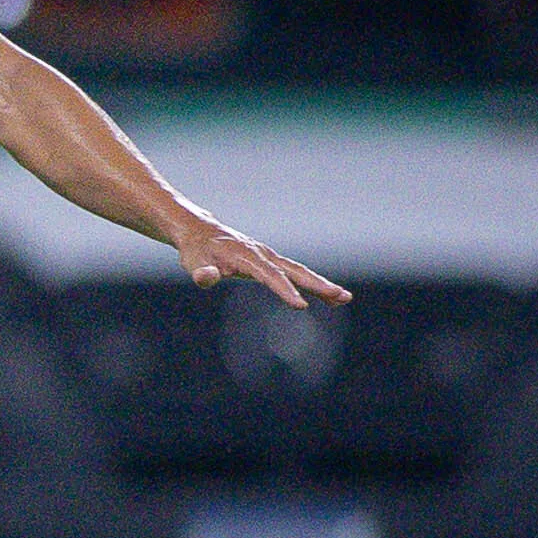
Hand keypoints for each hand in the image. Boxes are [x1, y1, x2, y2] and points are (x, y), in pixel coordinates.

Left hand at [176, 221, 349, 308]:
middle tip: (341, 297)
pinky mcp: (270, 261)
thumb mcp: (193, 263)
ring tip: (344, 298)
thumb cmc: (197, 251)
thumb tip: (205, 278)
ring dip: (321, 284)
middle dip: (317, 285)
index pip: (269, 275)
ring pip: (299, 271)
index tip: (300, 305)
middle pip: (294, 270)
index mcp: (246, 256)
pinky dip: (311, 283)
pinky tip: (328, 296)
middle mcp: (262, 254)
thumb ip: (201, 273)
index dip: (284, 290)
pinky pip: (294, 273)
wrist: (200, 232)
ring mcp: (268, 257)